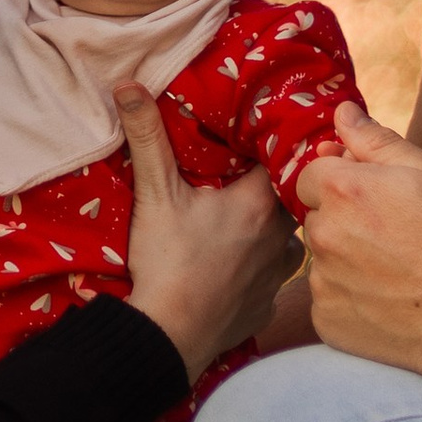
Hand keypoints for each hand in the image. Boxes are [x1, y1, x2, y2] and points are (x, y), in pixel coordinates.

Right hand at [118, 83, 297, 380]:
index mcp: (258, 204)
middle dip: (276, 187)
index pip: (284, 162)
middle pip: (290, 201)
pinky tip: (239, 269)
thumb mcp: (155, 194)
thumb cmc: (167, 261)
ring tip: (249, 223)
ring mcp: (276, 278)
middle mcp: (278, 239)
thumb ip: (148, 137)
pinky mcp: (265, 308)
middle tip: (252, 175)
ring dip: (274, 231)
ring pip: (290, 242)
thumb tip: (130, 84)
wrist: (169, 337)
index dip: (275, 147)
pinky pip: (274, 281)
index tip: (265, 136)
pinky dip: (262, 272)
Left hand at [297, 100, 421, 379]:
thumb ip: (377, 141)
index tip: (375, 199)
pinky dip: (349, 299)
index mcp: (342, 189)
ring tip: (395, 272)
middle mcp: (322, 233)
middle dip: (342, 220)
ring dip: (346, 260)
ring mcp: (322, 281)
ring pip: (322, 259)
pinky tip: (386, 301)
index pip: (313, 174)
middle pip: (316, 216)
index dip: (343, 183)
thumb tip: (342, 113)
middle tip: (391, 237)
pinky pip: (328, 299)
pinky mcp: (326, 320)